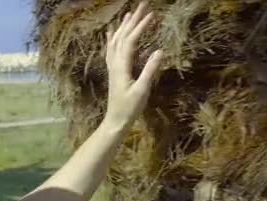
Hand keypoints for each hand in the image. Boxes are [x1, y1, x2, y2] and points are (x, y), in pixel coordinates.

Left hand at [103, 1, 162, 130]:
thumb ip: (149, 71)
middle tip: (142, 5)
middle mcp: (114, 64)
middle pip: (121, 37)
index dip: (140, 27)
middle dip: (132, 20)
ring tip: (129, 13)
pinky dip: (112, 39)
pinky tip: (110, 32)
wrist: (115, 120)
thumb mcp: (142, 91)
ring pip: (115, 42)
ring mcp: (112, 67)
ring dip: (122, 26)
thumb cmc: (129, 108)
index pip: (130, 41)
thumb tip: (159, 51)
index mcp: (121, 67)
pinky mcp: (113, 72)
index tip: (151, 14)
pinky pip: (110, 50)